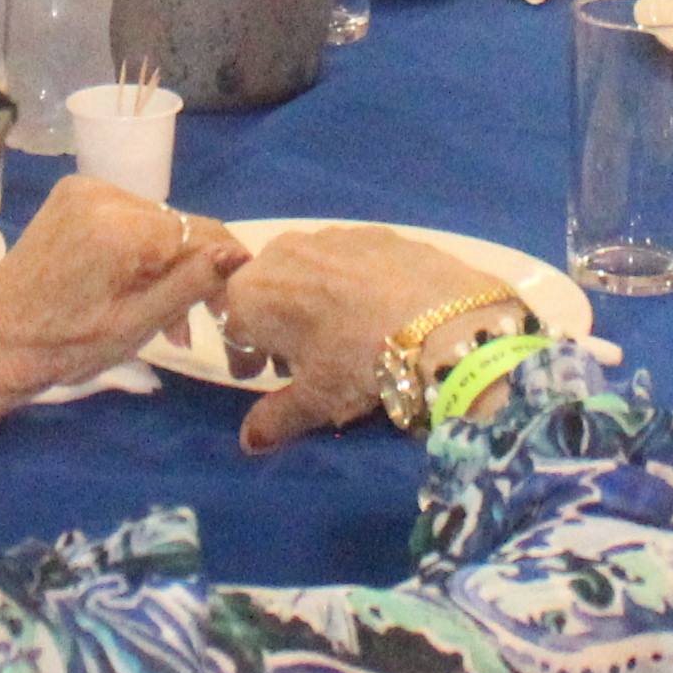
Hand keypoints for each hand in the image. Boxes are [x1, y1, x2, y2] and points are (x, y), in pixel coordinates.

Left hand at [0, 180, 244, 394]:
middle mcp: (103, 190)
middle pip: (177, 226)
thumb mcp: (137, 324)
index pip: (200, 232)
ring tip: (163, 315)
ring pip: (154, 222)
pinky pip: (126, 217)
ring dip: (164, 263)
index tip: (227, 309)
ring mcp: (84, 188)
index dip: (222, 269)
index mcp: (120, 224)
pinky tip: (132, 285)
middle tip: (190, 325)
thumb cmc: (64, 346)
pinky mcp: (71, 195)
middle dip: (190, 270)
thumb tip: (238, 253)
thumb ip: (190, 284)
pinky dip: (137, 249)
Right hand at [213, 225, 524, 452]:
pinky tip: (377, 308)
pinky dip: (351, 282)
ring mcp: (329, 236)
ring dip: (312, 299)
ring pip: (307, 271)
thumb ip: (274, 419)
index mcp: (252, 294)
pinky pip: (348, 260)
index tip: (261, 376)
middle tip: (302, 358)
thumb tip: (249, 441)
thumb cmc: (356, 361)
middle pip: (268, 292)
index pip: (234, 328)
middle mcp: (281, 253)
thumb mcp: (314, 399)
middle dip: (278, 323)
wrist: (439, 318)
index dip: (247, 357)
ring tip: (342, 333)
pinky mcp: (373, 231)